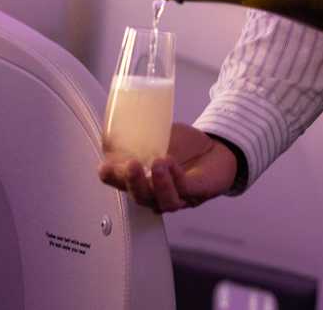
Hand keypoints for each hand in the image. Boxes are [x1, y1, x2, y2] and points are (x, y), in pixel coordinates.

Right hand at [97, 122, 237, 212]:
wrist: (216, 148)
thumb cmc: (183, 146)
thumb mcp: (159, 135)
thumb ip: (141, 135)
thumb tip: (119, 120)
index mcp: (142, 178)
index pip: (120, 183)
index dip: (111, 177)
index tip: (106, 167)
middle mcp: (157, 193)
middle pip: (140, 197)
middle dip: (133, 183)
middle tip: (131, 165)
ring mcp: (178, 196)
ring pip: (162, 201)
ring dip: (157, 183)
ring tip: (157, 162)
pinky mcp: (198, 192)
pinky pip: (185, 190)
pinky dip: (176, 178)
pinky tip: (171, 162)